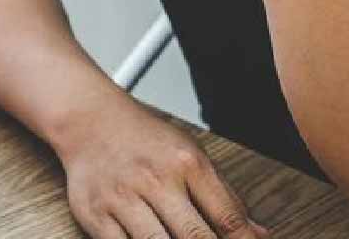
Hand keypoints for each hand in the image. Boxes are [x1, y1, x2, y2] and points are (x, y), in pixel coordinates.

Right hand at [55, 95, 268, 238]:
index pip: (227, 217)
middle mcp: (155, 179)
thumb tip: (258, 233)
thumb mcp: (191, 154)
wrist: (89, 120)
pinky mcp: (96, 215)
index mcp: (186, 163)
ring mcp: (123, 199)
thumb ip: (225, 196)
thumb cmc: (144, 139)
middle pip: (195, 237)